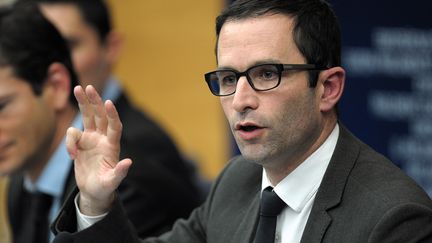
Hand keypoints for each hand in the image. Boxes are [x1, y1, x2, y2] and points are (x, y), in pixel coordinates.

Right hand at [66, 85, 131, 215]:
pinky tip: (72, 156)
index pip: (115, 126)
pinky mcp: (81, 143)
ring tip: (77, 88)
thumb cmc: (105, 187)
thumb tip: (128, 162)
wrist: (93, 191)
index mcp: (112, 145)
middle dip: (95, 101)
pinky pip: (73, 135)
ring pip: (87, 117)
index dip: (113, 115)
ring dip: (83, 102)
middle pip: (100, 115)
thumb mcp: (112, 182)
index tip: (109, 102)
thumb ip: (119, 173)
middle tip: (88, 87)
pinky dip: (69, 142)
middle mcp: (103, 138)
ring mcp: (92, 139)